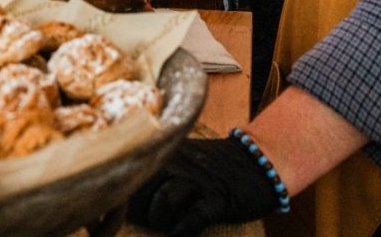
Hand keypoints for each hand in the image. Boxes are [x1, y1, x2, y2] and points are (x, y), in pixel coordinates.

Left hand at [127, 137, 279, 235]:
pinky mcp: (220, 198)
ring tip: (164, 227)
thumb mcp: (184, 160)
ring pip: (165, 199)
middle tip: (144, 221)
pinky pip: (194, 217)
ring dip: (159, 220)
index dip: (125, 195)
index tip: (122, 211)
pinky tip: (179, 235)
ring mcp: (201, 180)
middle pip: (143, 185)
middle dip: (138, 209)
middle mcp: (181, 162)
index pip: (134, 171)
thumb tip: (126, 199)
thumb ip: (158, 172)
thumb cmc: (213, 168)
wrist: (258, 162)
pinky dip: (182, 231)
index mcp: (169, 151)